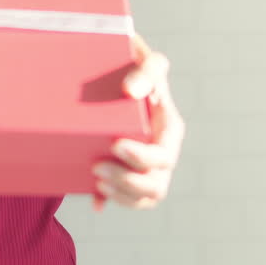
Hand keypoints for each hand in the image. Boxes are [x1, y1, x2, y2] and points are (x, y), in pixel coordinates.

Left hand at [92, 32, 184, 210]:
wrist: (118, 79)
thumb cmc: (136, 69)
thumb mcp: (144, 63)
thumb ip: (145, 71)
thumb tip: (130, 91)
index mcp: (170, 129)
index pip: (163, 155)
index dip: (142, 158)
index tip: (115, 145)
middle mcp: (163, 153)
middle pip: (156, 184)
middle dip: (127, 180)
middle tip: (97, 166)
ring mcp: (149, 168)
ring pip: (145, 197)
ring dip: (122, 194)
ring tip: (97, 181)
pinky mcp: (132, 174)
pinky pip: (127, 199)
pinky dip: (111, 201)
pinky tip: (95, 201)